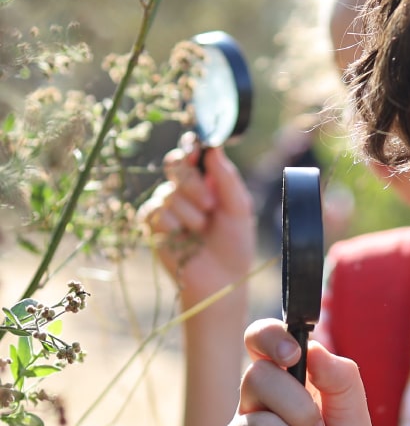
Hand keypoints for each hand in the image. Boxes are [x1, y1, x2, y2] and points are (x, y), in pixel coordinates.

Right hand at [138, 133, 255, 304]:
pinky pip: (155, 212)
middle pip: (175, 165)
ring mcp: (167, 206)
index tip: (197, 150)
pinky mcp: (153, 226)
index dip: (191, 148)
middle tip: (210, 206)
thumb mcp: (239, 208)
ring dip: (190, 214)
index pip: (192, 152)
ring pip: (167, 193)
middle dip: (192, 184)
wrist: (222, 279)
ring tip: (202, 231)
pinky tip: (184, 238)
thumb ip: (227, 178)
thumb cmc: (235, 244)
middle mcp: (184, 189)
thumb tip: (214, 146)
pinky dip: (173, 225)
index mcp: (207, 181)